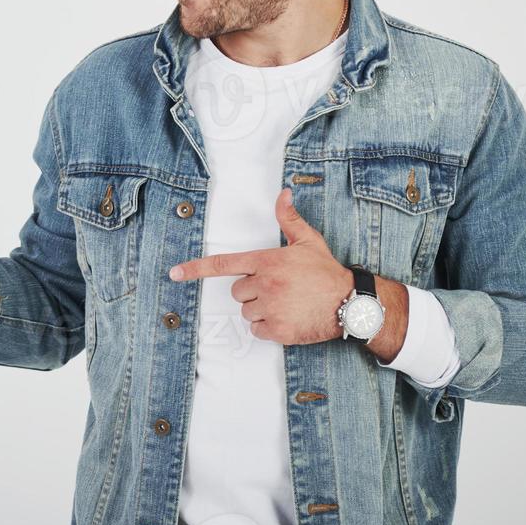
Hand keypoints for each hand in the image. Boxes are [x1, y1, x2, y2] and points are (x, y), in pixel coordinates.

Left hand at [167, 187, 352, 344]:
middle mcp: (265, 284)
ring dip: (261, 311)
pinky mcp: (278, 330)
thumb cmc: (326, 272)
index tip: (174, 273)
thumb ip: (288, 219)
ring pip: (247, 313)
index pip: (224, 264)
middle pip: (238, 293)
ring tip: (286, 304)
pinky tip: (288, 320)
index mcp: (266, 261)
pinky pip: (258, 331)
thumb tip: (283, 193)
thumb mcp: (308, 241)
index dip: (196, 269)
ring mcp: (270, 308)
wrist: (350, 303)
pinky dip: (269, 329)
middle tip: (278, 290)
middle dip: (252, 293)